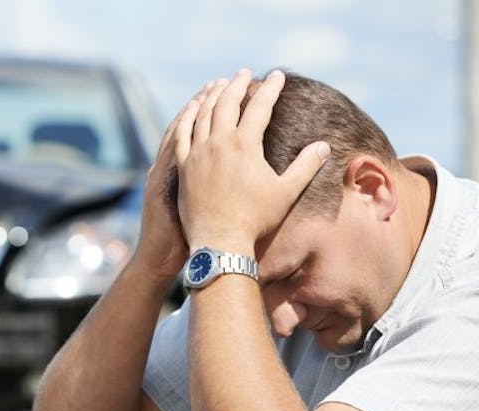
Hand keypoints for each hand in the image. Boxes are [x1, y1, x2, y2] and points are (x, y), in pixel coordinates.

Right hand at [133, 79, 228, 283]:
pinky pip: (171, 152)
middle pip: (188, 125)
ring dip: (195, 109)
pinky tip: (194, 117)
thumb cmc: (179, 241)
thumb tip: (232, 176)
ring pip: (178, 133)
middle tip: (223, 79)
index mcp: (177, 171)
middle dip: (206, 100)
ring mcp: (163, 175)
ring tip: (212, 88)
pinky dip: (181, 133)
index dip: (208, 111)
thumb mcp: (191, 208)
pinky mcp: (162, 186)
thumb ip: (206, 188)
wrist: (158, 260)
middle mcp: (169, 167)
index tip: (225, 91)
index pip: (194, 133)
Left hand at [176, 69, 329, 254]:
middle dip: (237, 84)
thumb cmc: (255, 219)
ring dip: (212, 94)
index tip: (276, 76)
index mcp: (244, 144)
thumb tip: (324, 146)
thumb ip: (306, 166)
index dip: (270, 88)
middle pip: (227, 102)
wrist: (220, 242)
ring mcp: (197, 153)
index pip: (260, 106)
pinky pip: (182, 133)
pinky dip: (188, 116)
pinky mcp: (183, 166)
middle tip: (245, 73)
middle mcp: (218, 143)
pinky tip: (192, 108)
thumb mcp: (286, 193)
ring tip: (218, 83)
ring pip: (203, 113)